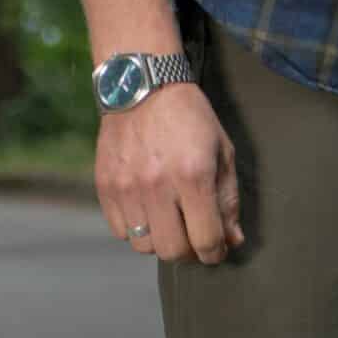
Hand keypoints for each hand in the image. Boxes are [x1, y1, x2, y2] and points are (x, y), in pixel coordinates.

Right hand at [94, 82, 244, 263]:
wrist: (143, 85)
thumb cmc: (190, 117)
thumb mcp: (222, 150)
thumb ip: (228, 199)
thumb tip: (232, 240)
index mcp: (193, 175)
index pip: (206, 240)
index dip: (216, 252)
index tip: (217, 248)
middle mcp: (157, 185)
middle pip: (172, 251)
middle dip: (189, 251)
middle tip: (194, 236)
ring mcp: (127, 187)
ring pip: (144, 246)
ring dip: (160, 239)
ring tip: (169, 218)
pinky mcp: (105, 186)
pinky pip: (120, 230)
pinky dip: (136, 227)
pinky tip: (147, 207)